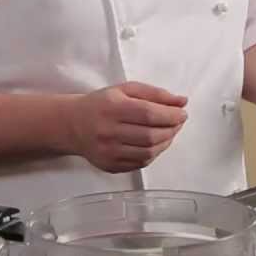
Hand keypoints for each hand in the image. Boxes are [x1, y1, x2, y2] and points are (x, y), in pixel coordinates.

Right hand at [70, 82, 187, 172]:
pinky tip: (156, 143)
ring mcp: (109, 152)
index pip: (149, 114)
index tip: (182, 113)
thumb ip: (155, 94)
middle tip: (178, 122)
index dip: (171, 115)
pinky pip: (140, 164)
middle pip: (150, 135)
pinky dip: (154, 154)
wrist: (73, 125)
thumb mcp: (126, 89)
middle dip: (172, 129)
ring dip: (166, 142)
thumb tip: (182, 101)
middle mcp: (109, 132)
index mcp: (113, 108)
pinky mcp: (110, 166)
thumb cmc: (102, 104)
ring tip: (170, 132)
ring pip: (148, 152)